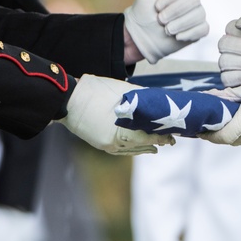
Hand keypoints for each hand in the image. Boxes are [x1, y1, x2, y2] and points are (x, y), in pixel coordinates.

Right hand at [58, 75, 174, 154]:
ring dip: (145, 147)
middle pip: (142, 143)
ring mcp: (108, 144)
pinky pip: (121, 151)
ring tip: (158, 146)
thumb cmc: (96, 90)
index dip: (162, 136)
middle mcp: (116, 139)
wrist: (68, 99)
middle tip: (170, 140)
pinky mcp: (101, 144)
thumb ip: (141, 98)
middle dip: (156, 141)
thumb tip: (157, 102)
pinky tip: (139, 148)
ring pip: (132, 149)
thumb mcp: (123, 90)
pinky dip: (132, 150)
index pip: (149, 135)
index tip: (172, 135)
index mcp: (124, 126)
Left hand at [123, 0, 208, 63]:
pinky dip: (189, 34)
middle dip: (173, 12)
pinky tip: (177, 36)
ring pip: (199, 15)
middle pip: (194, 1)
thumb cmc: (144, 9)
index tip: (157, 6)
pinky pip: (204, 29)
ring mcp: (197, 15)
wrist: (142, 34)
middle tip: (160, 19)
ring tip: (167, 29)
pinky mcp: (199, 30)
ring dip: (178, 24)